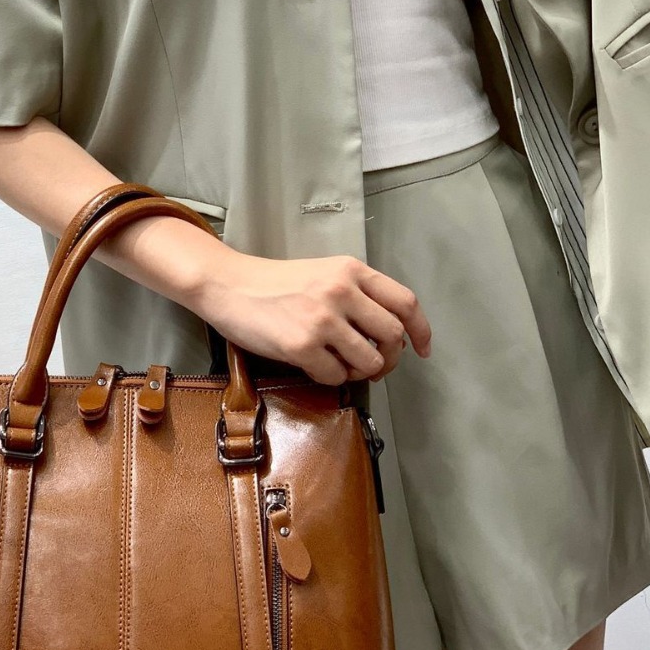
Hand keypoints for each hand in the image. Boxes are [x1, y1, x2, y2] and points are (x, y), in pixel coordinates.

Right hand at [193, 249, 431, 385]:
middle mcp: (341, 292)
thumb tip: (389, 334)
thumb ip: (356, 294)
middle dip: (390, 358)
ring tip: (343, 367)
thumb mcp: (323, 274)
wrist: (227, 286)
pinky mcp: (301, 345)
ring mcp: (322, 320)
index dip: (421, 331)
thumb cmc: (273, 283)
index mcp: (351, 271)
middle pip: (393, 336)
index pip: (405, 303)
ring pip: (369, 361)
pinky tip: (316, 366)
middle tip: (374, 365)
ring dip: (361, 372)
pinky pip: (336, 375)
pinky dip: (331, 377)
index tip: (422, 349)